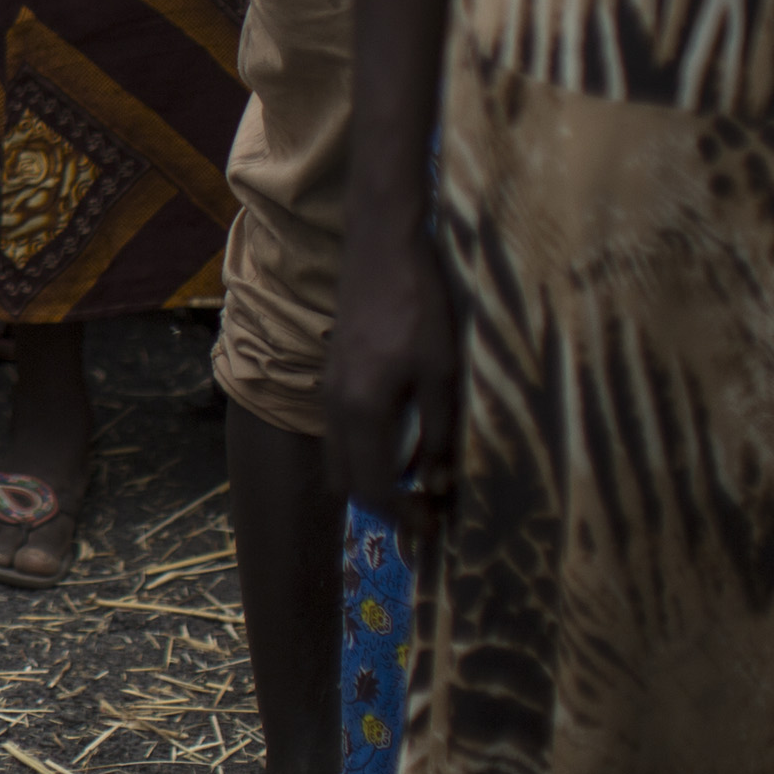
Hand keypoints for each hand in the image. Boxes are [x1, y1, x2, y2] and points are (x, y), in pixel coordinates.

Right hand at [327, 216, 461, 534]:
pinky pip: (345, 431)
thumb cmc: (420, 306)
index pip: (372, 487)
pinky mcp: (336, 372)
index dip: (403, 516)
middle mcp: (336, 405)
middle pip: (348, 480)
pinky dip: (370, 451)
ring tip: (423, 484)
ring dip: (376, 478)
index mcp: (361, 410)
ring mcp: (331, 388)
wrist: (382, 245)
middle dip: (385, 505)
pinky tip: (409, 443)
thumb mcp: (442, 373)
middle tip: (429, 513)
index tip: (437, 528)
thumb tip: (437, 486)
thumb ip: (438, 433)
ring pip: (342, 456)